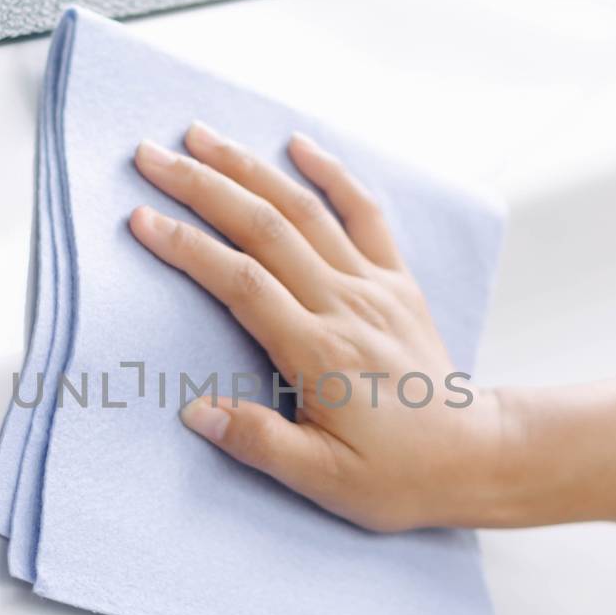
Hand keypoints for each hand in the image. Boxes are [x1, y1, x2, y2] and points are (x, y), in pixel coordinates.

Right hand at [128, 122, 510, 531]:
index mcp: (320, 354)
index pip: (241, 283)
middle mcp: (346, 307)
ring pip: (304, 210)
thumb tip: (194, 413)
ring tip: (200, 134)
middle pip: (264, 228)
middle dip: (202, 186)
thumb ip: (259, 443)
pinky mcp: (397, 282)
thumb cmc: (397, 475)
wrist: (475, 457)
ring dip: (250, 167)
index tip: (140, 218)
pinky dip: (332, 173)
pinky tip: (299, 144)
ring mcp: (374, 288)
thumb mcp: (323, 480)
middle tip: (150, 156)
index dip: (188, 246)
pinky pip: (365, 214)